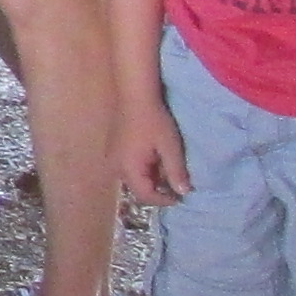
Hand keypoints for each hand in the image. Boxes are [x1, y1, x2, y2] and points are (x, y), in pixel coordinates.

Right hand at [111, 89, 187, 207]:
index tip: (180, 198)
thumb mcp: (170, 147)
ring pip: (132, 178)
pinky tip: (153, 159)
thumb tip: (183, 193)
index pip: (145, 195)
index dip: (163, 200)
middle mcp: (115, 167)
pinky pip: (127, 167)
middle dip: (156, 189)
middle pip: (137, 188)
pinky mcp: (112, 149)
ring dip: (149, 179)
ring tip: (165, 170)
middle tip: (174, 184)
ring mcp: (111, 158)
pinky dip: (142, 169)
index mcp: (128, 169)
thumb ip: (176, 172)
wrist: (135, 95)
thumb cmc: (154, 120)